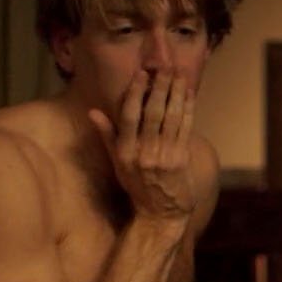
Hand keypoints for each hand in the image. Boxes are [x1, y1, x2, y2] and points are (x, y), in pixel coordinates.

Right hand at [87, 70, 198, 229]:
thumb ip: (108, 136)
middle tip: (165, 67)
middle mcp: (143, 153)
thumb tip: (92, 112)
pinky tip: (189, 95)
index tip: (142, 74)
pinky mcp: (181, 160)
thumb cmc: (137, 186)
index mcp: (125, 152)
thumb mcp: (117, 163)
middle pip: (152, 113)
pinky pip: (185, 129)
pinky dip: (188, 110)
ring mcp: (163, 157)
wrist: (160, 213)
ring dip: (176, 94)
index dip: (136, 93)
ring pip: (170, 118)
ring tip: (179, 75)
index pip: (129, 116)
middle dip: (159, 88)